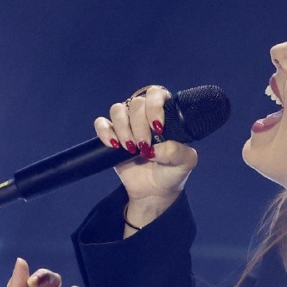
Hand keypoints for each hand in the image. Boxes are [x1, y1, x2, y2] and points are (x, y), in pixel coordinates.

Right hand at [94, 85, 198, 230]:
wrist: (154, 192)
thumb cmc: (172, 172)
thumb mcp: (185, 163)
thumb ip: (177, 151)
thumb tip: (156, 148)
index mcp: (164, 114)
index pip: (157, 94)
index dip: (154, 106)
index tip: (157, 128)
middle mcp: (144, 115)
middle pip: (136, 103)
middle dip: (139, 126)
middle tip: (144, 146)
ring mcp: (127, 124)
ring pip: (118, 110)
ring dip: (123, 129)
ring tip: (131, 149)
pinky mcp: (111, 136)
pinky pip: (101, 124)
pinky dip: (105, 133)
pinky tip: (114, 146)